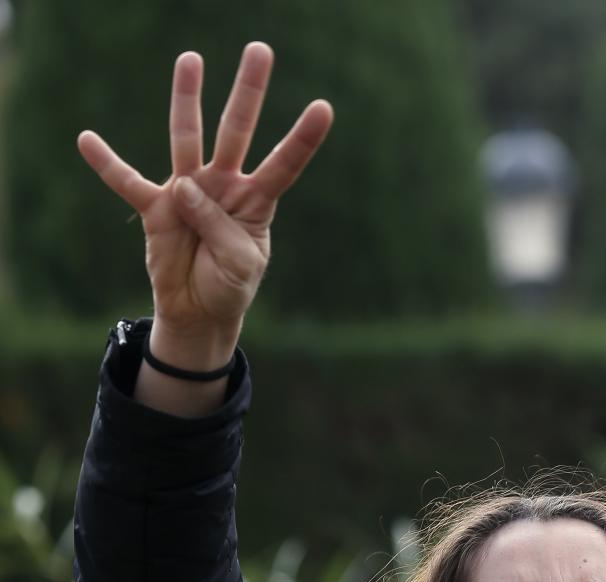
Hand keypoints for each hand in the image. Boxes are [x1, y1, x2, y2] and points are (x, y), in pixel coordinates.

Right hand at [77, 43, 332, 369]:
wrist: (199, 313)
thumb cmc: (229, 285)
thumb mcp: (240, 262)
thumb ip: (219, 225)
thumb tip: (184, 186)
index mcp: (255, 199)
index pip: (283, 163)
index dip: (302, 138)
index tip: (323, 108)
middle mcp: (223, 185)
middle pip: (237, 130)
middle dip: (248, 92)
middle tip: (260, 50)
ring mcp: (189, 192)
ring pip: (187, 138)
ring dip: (187, 99)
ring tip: (191, 60)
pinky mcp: (156, 208)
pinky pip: (127, 183)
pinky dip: (107, 164)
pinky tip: (87, 140)